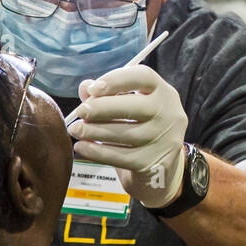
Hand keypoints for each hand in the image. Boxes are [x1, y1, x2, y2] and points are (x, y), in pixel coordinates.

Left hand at [69, 64, 187, 208]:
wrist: (160, 168)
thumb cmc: (140, 127)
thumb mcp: (129, 105)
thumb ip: (107, 94)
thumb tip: (85, 87)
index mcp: (163, 92)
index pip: (144, 77)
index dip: (116, 80)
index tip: (93, 88)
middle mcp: (169, 113)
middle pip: (134, 106)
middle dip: (101, 108)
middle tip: (80, 111)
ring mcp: (164, 140)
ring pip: (125, 133)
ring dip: (94, 131)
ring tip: (76, 130)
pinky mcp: (154, 163)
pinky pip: (120, 156)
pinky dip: (96, 151)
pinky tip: (82, 147)